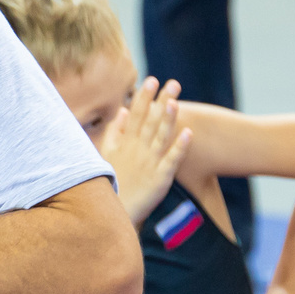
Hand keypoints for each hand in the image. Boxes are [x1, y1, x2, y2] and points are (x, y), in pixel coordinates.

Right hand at [97, 77, 188, 225]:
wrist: (114, 213)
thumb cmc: (110, 182)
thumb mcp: (106, 154)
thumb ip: (115, 132)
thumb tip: (123, 111)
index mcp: (125, 144)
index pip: (135, 115)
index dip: (144, 98)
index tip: (151, 80)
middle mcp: (138, 150)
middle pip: (150, 122)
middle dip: (160, 101)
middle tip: (173, 83)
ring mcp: (150, 163)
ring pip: (160, 137)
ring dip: (168, 119)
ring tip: (175, 102)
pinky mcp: (160, 178)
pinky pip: (171, 160)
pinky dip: (179, 147)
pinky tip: (188, 133)